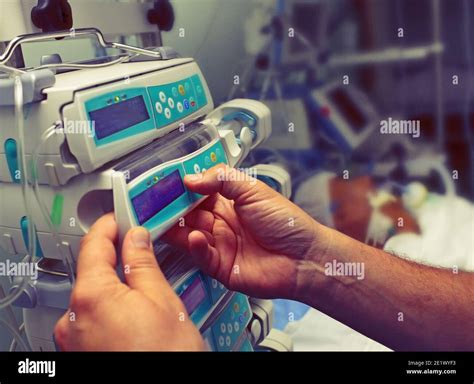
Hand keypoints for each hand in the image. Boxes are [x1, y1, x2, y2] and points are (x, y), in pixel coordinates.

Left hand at [54, 214, 203, 350]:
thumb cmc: (165, 357)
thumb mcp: (162, 300)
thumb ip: (143, 263)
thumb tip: (136, 238)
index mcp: (90, 297)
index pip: (94, 244)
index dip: (110, 225)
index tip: (120, 217)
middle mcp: (72, 319)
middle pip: (93, 272)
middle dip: (118, 259)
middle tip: (142, 249)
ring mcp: (74, 340)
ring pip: (96, 298)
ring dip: (118, 286)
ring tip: (148, 289)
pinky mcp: (81, 353)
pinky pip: (94, 320)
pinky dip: (114, 309)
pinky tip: (137, 314)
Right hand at [164, 164, 323, 299]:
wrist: (304, 257)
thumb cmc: (286, 222)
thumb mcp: (254, 190)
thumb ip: (223, 180)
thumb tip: (191, 178)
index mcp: (229, 204)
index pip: (198, 194)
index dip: (183, 190)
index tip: (165, 184)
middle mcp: (221, 224)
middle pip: (190, 215)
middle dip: (174, 210)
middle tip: (155, 204)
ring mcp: (220, 246)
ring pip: (190, 236)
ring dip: (178, 229)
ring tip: (166, 221)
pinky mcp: (221, 267)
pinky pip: (202, 256)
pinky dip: (196, 247)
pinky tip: (197, 237)